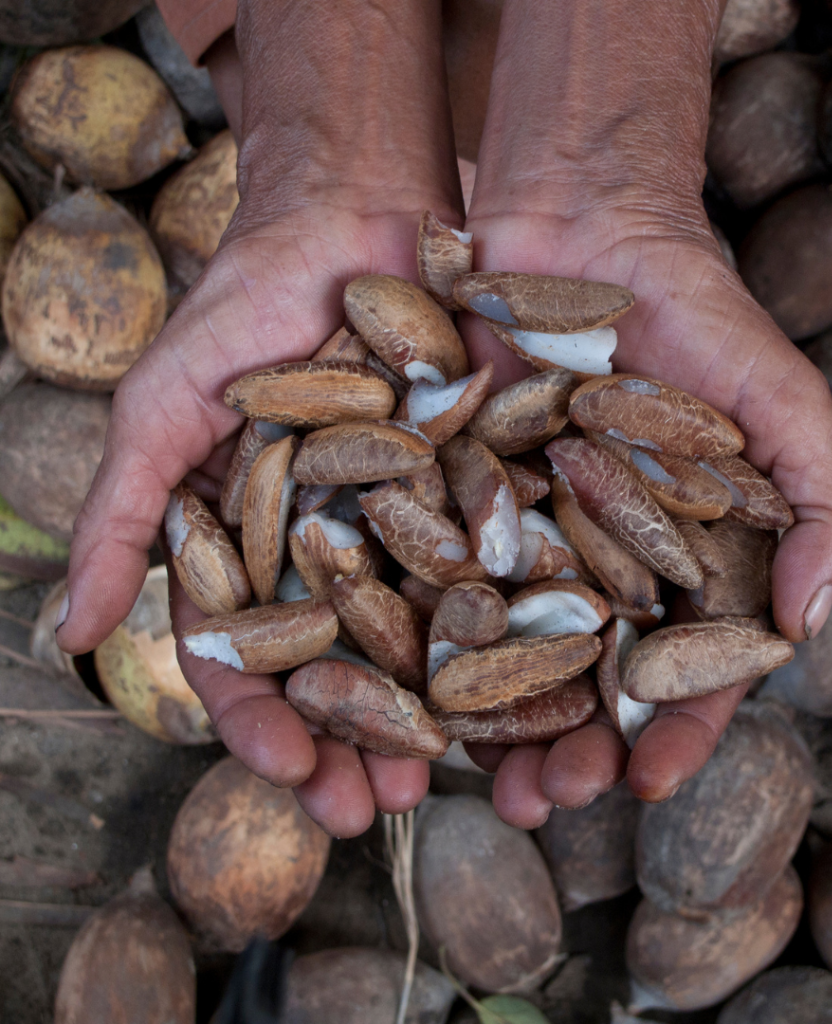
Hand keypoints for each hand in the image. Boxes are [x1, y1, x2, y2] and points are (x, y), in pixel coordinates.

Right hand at [57, 0, 462, 835]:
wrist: (354, 221)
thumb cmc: (244, 312)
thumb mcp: (165, 410)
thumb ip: (124, 517)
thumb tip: (70, 637)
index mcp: (258, 550)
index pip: (252, 658)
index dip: (263, 722)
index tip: (288, 772)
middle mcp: (335, 552)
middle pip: (344, 669)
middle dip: (353, 743)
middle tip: (375, 809)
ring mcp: (410, 525)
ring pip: (423, 636)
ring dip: (432, 713)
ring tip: (451, 777)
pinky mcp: (478, 490)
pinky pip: (495, 567)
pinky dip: (506, 625)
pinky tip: (529, 684)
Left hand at [458, 0, 831, 827]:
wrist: (580, 217)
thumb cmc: (694, 309)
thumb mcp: (778, 399)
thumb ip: (817, 506)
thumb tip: (808, 623)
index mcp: (677, 557)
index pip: (682, 665)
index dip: (674, 729)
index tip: (651, 781)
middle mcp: (594, 557)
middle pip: (580, 676)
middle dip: (567, 747)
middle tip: (545, 802)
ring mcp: (517, 529)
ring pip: (497, 644)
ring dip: (484, 720)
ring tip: (469, 781)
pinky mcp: (445, 491)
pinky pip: (430, 570)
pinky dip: (416, 627)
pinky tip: (399, 683)